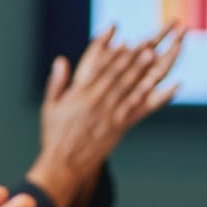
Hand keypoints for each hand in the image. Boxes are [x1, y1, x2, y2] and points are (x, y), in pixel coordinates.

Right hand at [29, 22, 185, 206]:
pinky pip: (134, 109)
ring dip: (142, 72)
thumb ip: (57, 82)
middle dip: (133, 60)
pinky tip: (155, 85)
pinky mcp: (118, 127)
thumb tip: (61, 60)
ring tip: (155, 58)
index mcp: (80, 95)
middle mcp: (97, 103)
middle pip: (118, 77)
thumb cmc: (55, 134)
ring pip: (128, 89)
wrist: (64, 163)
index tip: (125, 43)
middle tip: (148, 45)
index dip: (114, 56)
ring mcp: (109, 115)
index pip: (100, 70)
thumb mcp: (51, 106)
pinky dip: (147, 96)